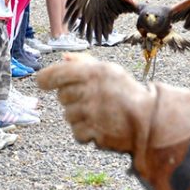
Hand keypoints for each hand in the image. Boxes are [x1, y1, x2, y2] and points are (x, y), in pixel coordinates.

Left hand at [37, 53, 152, 153]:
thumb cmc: (126, 92)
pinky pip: (76, 132)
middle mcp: (90, 90)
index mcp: (94, 72)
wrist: (148, 118)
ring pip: (68, 115)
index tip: (41, 81)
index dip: (46, 77)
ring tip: (98, 113)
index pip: (58, 73)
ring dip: (78, 115)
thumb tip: (64, 57)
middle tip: (91, 98)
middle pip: (62, 96)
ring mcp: (91, 112)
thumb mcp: (109, 70)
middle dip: (72, 97)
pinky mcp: (93, 131)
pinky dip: (85, 130)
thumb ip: (85, 62)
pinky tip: (99, 125)